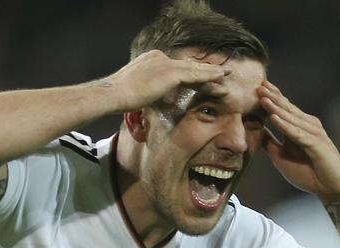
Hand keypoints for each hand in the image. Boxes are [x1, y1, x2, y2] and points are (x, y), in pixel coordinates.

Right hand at [104, 50, 230, 111]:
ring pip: (194, 69)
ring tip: (226, 75)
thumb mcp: (137, 90)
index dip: (191, 73)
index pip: (177, 67)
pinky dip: (208, 77)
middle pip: (187, 65)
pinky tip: (219, 79)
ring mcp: (165, 63)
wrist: (113, 93)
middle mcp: (159, 57)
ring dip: (211, 73)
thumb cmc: (119, 97)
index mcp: (151, 60)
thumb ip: (149, 90)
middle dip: (205, 70)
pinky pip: (194, 75)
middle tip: (221, 72)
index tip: (202, 78)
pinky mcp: (170, 72)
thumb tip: (153, 98)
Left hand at [258, 81, 339, 201]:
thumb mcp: (281, 156)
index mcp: (300, 127)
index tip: (257, 87)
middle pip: (287, 108)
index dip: (272, 98)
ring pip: (291, 118)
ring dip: (276, 107)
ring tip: (262, 97)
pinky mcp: (316, 144)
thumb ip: (270, 143)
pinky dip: (285, 125)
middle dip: (272, 97)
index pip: (284, 109)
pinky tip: (274, 117)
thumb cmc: (309, 173)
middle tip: (258, 85)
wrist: (331, 188)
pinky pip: (297, 133)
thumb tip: (256, 131)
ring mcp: (313, 133)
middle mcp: (308, 126)